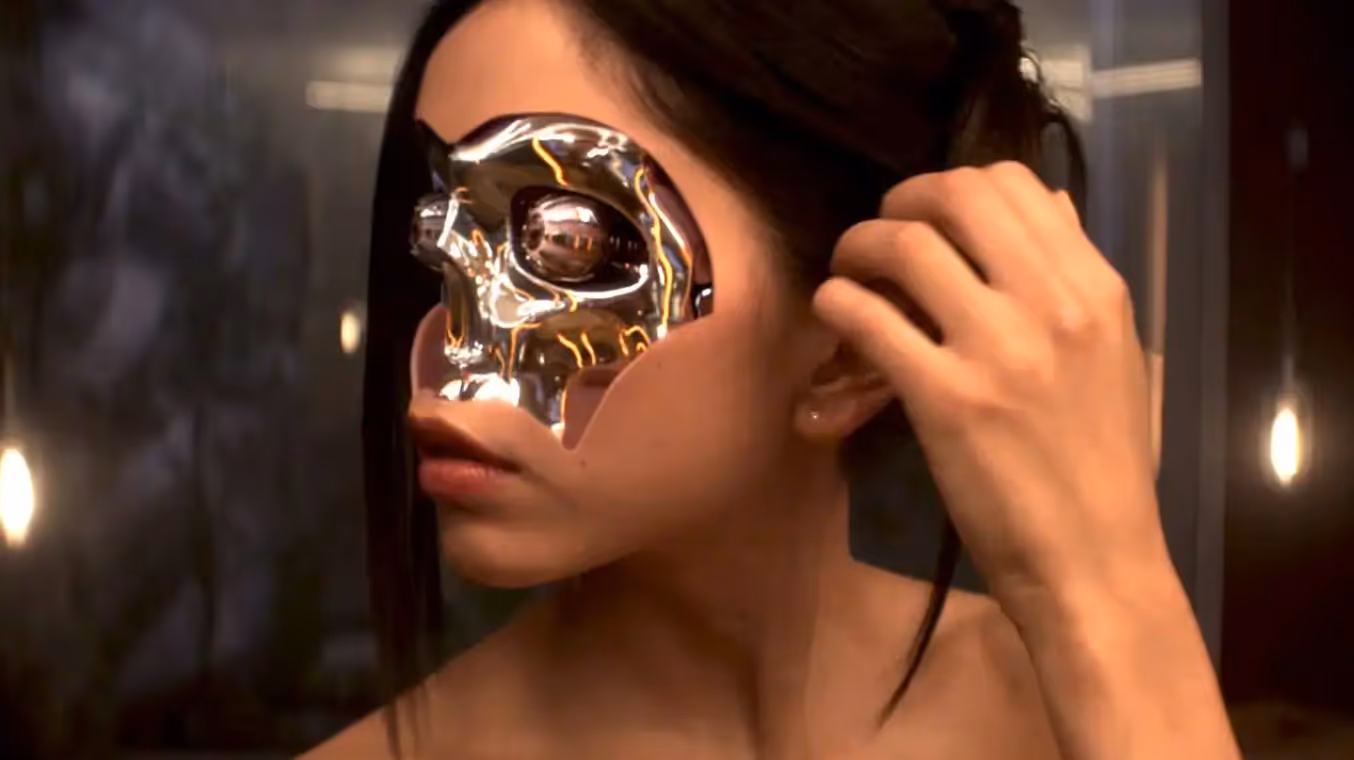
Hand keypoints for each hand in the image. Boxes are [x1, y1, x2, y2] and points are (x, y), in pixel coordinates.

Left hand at [813, 162, 1170, 617]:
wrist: (1094, 558)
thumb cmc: (1102, 463)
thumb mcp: (1115, 354)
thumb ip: (1075, 278)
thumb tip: (1046, 203)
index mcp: (1095, 288)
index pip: (1016, 184)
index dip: (953, 187)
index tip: (927, 217)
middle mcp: (1050, 304)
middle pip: (955, 197)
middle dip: (900, 202)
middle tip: (878, 237)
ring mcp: (996, 348)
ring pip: (905, 246)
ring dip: (858, 246)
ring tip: (847, 273)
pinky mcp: (944, 398)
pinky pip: (868, 318)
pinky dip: (836, 302)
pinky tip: (832, 314)